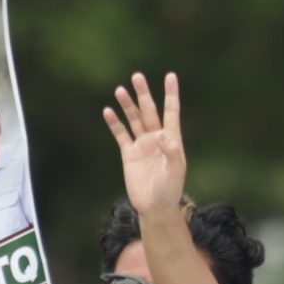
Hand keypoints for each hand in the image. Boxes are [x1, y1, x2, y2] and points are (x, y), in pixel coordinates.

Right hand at [102, 71, 187, 216]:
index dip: (171, 94)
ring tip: (120, 90)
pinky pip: (121, 134)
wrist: (154, 207)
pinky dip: (115, 123)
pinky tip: (108, 111)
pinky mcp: (129, 154)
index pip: (171, 112)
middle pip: (149, 111)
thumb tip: (163, 134)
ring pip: (134, 119)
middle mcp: (156, 138)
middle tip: (137, 76)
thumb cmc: (170, 190)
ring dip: (127, 105)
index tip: (170, 76)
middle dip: (143, 94)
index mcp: (171, 139)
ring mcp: (142, 145)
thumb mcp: (175, 171)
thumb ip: (171, 151)